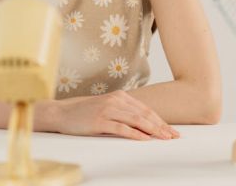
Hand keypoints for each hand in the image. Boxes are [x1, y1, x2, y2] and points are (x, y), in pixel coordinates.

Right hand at [49, 90, 179, 140]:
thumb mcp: (107, 109)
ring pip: (136, 120)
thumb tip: (144, 125)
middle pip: (144, 114)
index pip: (145, 110)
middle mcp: (116, 100)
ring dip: (152, 130)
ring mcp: (108, 110)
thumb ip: (124, 113)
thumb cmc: (85, 113)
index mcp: (120, 96)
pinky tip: (144, 139)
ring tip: (164, 138)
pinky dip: (135, 133)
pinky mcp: (100, 120)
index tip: (171, 130)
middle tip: (173, 136)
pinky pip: (122, 128)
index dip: (160, 120)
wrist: (62, 113)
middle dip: (161, 126)